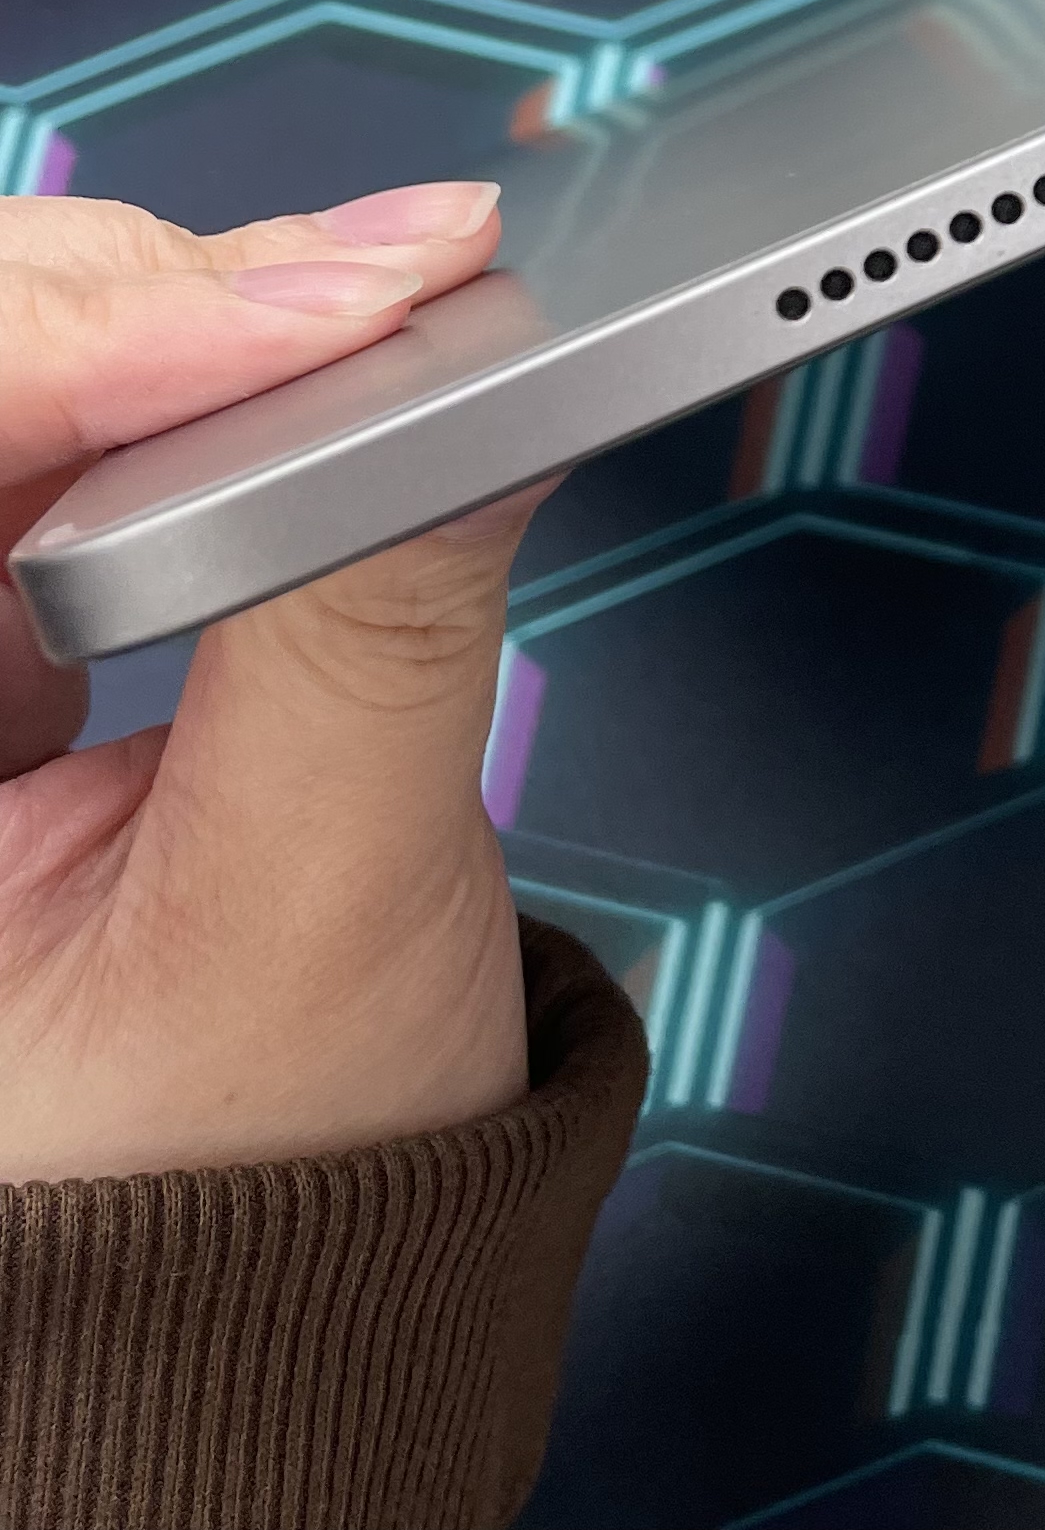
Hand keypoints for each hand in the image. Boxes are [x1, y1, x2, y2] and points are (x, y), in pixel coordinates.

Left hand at [0, 182, 538, 1181]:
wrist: (261, 1298)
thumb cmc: (233, 1193)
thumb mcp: (317, 911)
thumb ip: (367, 620)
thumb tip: (457, 375)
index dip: (72, 347)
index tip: (314, 319)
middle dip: (140, 298)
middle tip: (380, 289)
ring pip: (3, 370)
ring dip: (188, 312)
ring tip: (383, 310)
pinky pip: (64, 429)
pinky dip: (205, 369)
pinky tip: (321, 353)